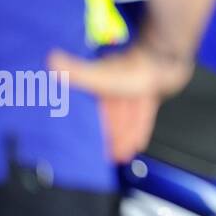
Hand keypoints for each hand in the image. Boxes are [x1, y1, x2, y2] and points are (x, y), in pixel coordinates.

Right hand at [48, 42, 192, 163]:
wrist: (164, 61)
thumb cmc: (134, 68)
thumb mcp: (99, 76)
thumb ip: (76, 73)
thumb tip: (51, 60)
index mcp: (101, 84)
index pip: (93, 110)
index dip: (91, 127)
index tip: (85, 140)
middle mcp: (117, 87)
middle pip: (111, 118)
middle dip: (109, 137)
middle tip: (106, 155)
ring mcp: (135, 90)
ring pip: (127, 119)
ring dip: (124, 137)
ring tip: (121, 156)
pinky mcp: (151, 93)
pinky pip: (143, 116)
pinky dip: (139, 130)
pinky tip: (138, 143)